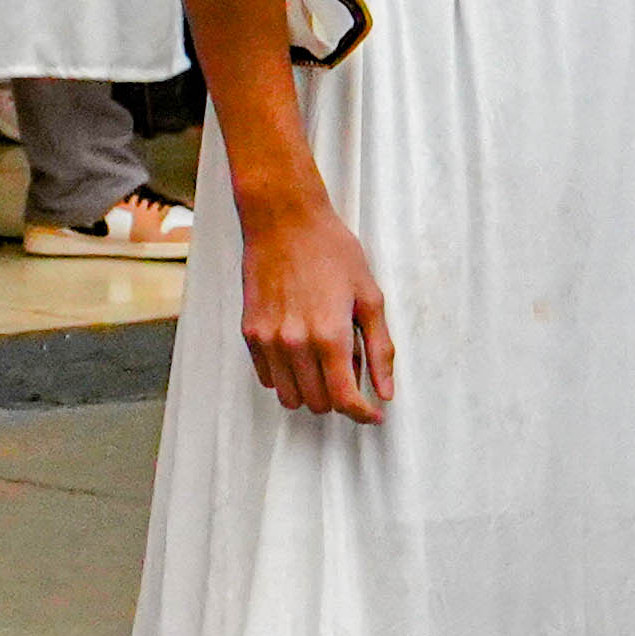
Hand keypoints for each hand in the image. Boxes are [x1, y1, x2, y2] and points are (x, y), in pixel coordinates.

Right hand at [233, 187, 394, 421]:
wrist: (283, 221)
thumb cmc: (331, 251)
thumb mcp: (369, 296)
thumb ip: (380, 349)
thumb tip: (385, 391)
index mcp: (330, 335)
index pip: (345, 399)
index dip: (364, 414)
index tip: (373, 413)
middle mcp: (295, 344)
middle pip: (318, 403)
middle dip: (339, 396)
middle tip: (349, 365)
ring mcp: (268, 340)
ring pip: (289, 397)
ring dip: (311, 390)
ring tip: (322, 358)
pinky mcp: (250, 332)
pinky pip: (268, 377)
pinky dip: (287, 375)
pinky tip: (299, 349)